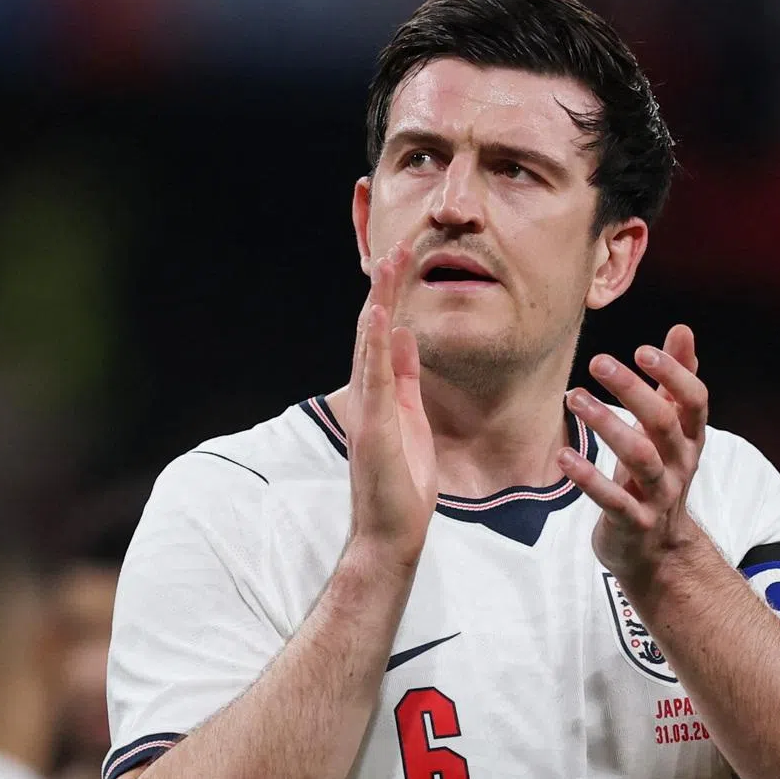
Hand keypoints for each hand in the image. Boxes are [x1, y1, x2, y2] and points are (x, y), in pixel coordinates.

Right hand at [343, 242, 436, 570]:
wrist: (392, 532)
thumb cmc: (402, 482)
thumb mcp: (411, 417)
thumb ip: (405, 377)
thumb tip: (405, 334)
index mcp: (381, 391)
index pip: (383, 333)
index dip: (391, 295)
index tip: (403, 259)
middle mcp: (368, 394)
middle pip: (371, 330)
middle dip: (383, 288)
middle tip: (395, 246)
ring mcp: (367, 410)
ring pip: (369, 345)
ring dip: (377, 303)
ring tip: (387, 265)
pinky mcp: (373, 428)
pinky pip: (373, 379)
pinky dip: (374, 344)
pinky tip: (379, 313)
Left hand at [558, 324, 707, 597]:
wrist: (657, 552)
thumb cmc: (657, 476)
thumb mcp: (670, 430)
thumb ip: (674, 382)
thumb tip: (683, 330)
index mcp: (689, 439)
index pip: (694, 401)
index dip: (675, 375)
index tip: (644, 350)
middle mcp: (680, 465)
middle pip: (663, 423)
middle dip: (633, 390)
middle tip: (598, 361)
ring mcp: (659, 496)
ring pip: (639, 457)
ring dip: (606, 424)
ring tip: (573, 397)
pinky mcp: (633, 522)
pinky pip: (613, 499)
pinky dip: (589, 478)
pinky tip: (563, 455)